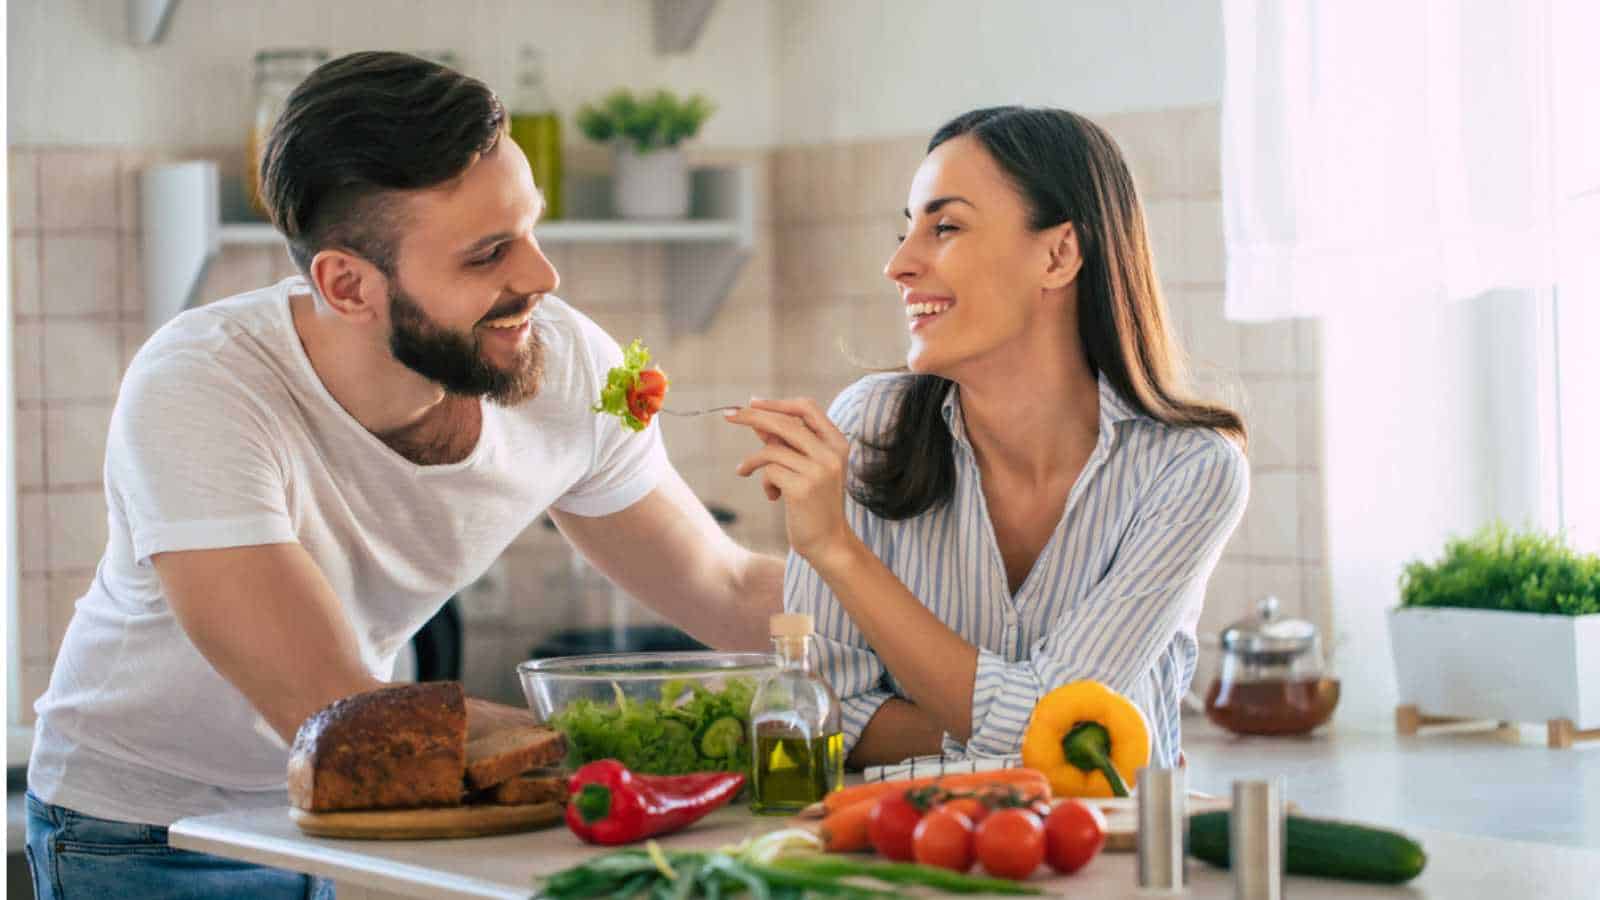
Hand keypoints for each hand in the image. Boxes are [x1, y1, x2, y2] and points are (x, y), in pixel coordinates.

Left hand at [725, 398, 852, 562]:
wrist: (828, 543)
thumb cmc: (814, 503)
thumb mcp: (805, 467)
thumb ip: (786, 443)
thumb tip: (757, 420)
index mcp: (837, 443)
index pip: (807, 408)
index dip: (778, 403)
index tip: (752, 403)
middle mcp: (831, 453)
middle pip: (785, 423)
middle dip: (752, 417)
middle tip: (728, 415)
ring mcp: (819, 470)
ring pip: (772, 449)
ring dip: (753, 461)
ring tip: (745, 471)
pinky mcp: (803, 488)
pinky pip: (769, 471)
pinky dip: (764, 482)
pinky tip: (773, 497)